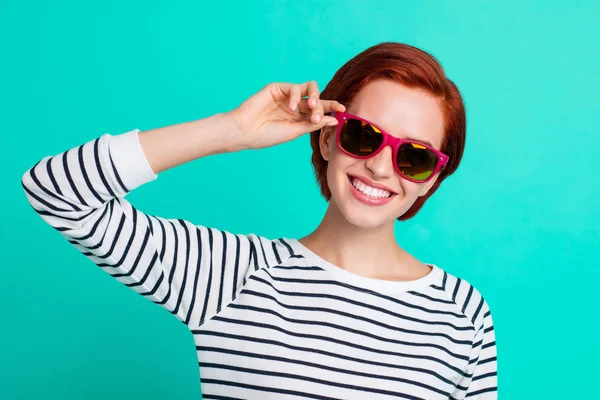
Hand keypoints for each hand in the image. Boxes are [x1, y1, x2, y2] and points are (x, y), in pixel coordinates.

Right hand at [228, 81, 345, 149]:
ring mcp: (287, 96)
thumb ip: (313, 124)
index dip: (332, 108)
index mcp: (299, 118)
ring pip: (309, 88)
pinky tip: (292, 106)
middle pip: (317, 98)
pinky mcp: (277, 88)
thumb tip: (335, 120)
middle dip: (323, 104)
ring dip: (314, 97)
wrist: (246, 131)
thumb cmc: (267, 135)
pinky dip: (297, 95)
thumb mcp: (295, 131)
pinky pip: (295, 87)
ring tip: (310, 109)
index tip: (343, 110)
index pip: (320, 110)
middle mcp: (295, 105)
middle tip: (319, 115)